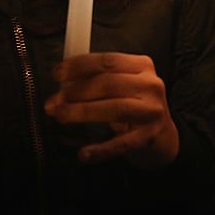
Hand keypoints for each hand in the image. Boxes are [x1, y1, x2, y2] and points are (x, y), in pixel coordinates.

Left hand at [45, 53, 178, 167]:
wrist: (161, 133)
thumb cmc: (134, 104)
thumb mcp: (123, 84)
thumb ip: (98, 78)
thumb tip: (62, 83)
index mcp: (143, 66)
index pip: (108, 61)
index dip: (80, 66)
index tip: (57, 73)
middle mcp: (150, 85)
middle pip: (109, 83)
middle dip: (76, 92)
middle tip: (53, 102)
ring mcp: (152, 111)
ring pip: (115, 108)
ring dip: (83, 112)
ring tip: (60, 115)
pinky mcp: (149, 136)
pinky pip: (121, 143)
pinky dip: (101, 149)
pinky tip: (84, 154)